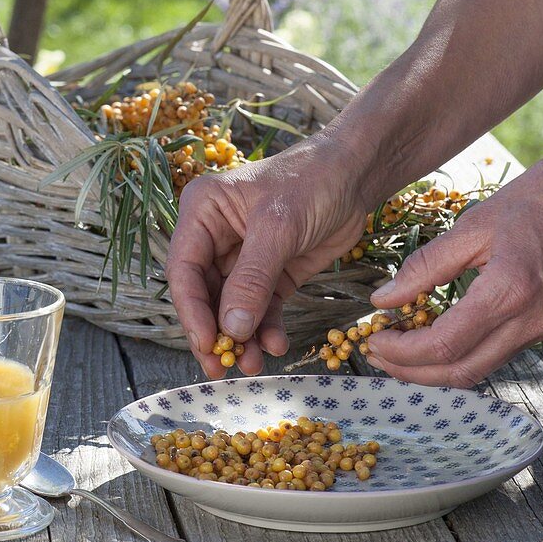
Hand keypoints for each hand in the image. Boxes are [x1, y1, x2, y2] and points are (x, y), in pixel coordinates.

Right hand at [167, 140, 367, 378]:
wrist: (358, 174)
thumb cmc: (312, 182)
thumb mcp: (278, 228)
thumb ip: (252, 279)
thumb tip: (230, 328)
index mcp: (202, 213)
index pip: (185, 270)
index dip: (192, 310)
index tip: (208, 343)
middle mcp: (214, 236)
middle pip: (203, 295)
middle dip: (214, 332)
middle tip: (221, 367)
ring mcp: (241, 257)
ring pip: (231, 307)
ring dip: (240, 337)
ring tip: (252, 364)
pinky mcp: (270, 273)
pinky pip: (260, 308)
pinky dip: (265, 329)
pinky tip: (275, 344)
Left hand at [365, 142, 542, 386]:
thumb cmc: (539, 198)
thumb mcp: (472, 224)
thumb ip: (424, 266)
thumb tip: (382, 299)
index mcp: (509, 291)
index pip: (444, 345)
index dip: (402, 352)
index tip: (373, 338)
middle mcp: (528, 320)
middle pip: (460, 372)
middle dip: (411, 371)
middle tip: (376, 353)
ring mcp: (540, 327)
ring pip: (477, 370)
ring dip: (432, 369)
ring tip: (397, 349)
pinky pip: (492, 354)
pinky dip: (456, 355)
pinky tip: (431, 336)